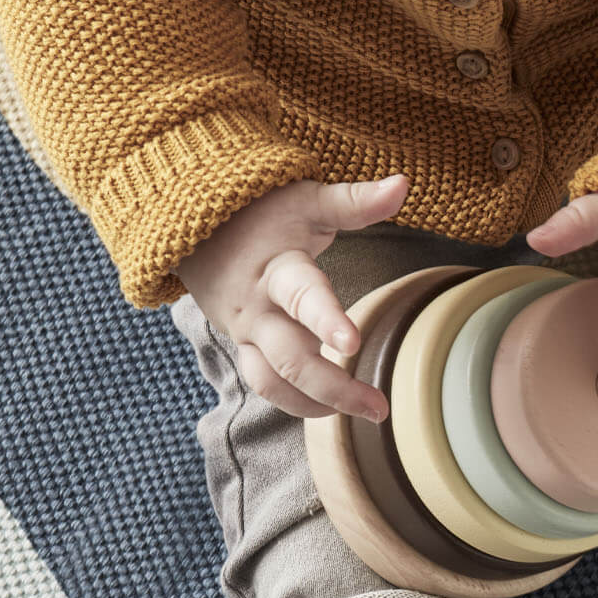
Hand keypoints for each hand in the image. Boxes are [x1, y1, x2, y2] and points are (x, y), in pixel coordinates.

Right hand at [174, 173, 410, 420]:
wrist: (193, 226)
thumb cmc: (259, 210)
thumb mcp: (308, 200)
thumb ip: (357, 201)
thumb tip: (404, 184)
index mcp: (276, 270)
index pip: (302, 296)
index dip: (325, 320)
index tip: (352, 342)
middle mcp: (257, 310)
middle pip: (289, 360)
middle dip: (334, 388)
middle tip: (379, 407)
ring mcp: (245, 333)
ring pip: (271, 383)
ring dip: (314, 405)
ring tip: (361, 413)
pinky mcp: (241, 345)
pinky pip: (263, 384)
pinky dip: (294, 401)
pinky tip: (327, 407)